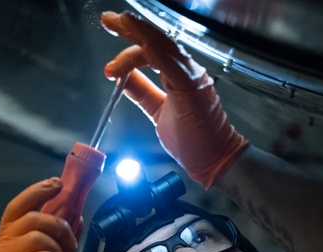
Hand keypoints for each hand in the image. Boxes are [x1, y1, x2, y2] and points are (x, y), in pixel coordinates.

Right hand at [0, 178, 79, 251]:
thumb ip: (61, 235)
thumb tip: (76, 213)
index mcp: (9, 237)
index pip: (19, 205)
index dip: (38, 191)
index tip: (58, 183)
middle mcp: (2, 246)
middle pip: (32, 218)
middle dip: (59, 226)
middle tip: (70, 241)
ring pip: (37, 235)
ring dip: (59, 245)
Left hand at [101, 11, 247, 188]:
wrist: (215, 160)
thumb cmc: (194, 141)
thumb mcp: (158, 112)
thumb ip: (142, 93)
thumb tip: (123, 79)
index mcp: (178, 76)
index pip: (151, 51)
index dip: (129, 48)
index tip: (109, 63)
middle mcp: (186, 71)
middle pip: (156, 41)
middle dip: (130, 28)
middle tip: (108, 19)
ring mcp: (191, 76)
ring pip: (162, 45)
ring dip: (139, 32)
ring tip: (119, 22)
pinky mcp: (192, 86)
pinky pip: (170, 62)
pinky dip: (153, 49)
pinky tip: (140, 41)